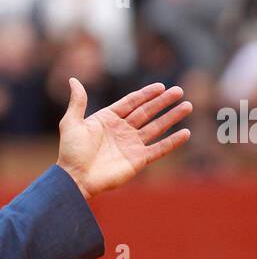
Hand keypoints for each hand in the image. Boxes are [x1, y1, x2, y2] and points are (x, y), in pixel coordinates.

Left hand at [57, 79, 191, 199]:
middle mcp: (122, 130)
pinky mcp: (138, 160)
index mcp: (108, 119)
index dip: (146, 94)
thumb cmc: (71, 152)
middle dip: (163, 102)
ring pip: (156, 128)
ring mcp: (131, 145)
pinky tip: (185, 133)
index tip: (161, 86)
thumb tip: (73, 80)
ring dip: (171, 117)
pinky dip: (172, 142)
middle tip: (179, 91)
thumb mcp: (71, 123)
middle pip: (147, 112)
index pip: (131, 102)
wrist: (75, 178)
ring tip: (187, 106)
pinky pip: (159, 149)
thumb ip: (77, 102)